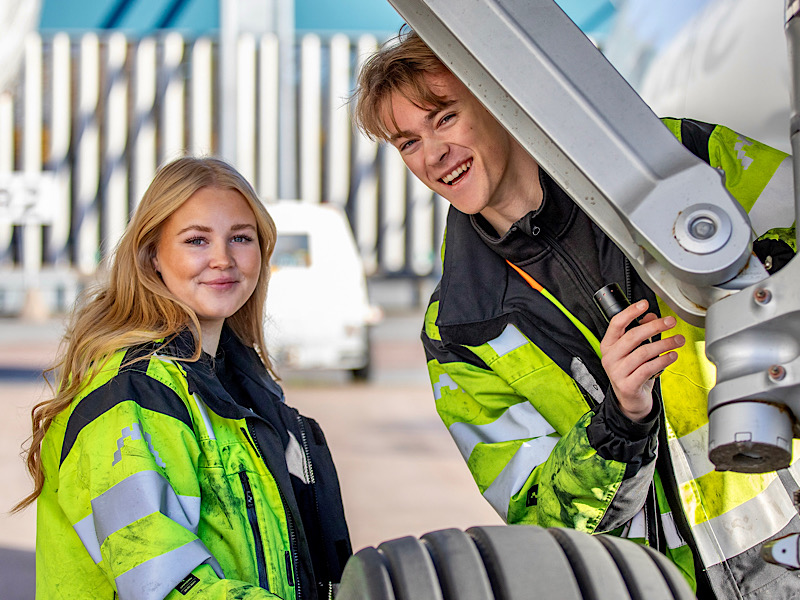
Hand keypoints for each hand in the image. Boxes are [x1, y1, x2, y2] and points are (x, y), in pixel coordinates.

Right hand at [599, 300, 684, 421]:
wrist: (630, 398)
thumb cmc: (631, 370)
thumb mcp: (634, 350)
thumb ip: (640, 331)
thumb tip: (651, 316)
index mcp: (608, 345)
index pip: (616, 324)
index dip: (630, 312)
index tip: (645, 304)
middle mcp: (610, 357)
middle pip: (633, 336)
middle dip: (655, 327)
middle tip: (670, 322)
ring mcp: (617, 372)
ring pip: (643, 352)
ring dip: (664, 344)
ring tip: (678, 340)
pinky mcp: (628, 385)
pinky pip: (648, 368)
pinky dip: (663, 361)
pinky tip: (672, 356)